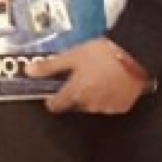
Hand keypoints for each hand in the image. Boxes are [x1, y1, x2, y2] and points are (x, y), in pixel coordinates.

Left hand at [27, 38, 148, 115]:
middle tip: (78, 76)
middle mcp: (89, 105)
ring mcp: (107, 108)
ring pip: (91, 105)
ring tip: (94, 75)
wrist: (133, 55)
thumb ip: (49, 66)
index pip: (56, 106)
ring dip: (90, 95)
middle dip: (73, 93)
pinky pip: (108, 105)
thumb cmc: (100, 54)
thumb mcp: (71, 56)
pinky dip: (106, 97)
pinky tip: (108, 82)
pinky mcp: (122, 107)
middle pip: (74, 104)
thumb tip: (28, 72)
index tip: (51, 92)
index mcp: (75, 93)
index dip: (52, 99)